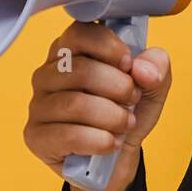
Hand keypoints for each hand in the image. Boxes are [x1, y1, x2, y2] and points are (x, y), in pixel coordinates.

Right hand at [23, 20, 172, 190]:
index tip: (129, 65)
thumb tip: (143, 69)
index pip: (79, 32)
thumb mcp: (151, 86)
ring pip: (75, 104)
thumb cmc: (125, 113)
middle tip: (133, 100)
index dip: (109, 47)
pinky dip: (99, 140)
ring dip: (112, 116)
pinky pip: (68, 135)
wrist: (116, 158)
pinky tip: (111, 143)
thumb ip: (156, 66)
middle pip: (79, 70)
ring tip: (126, 123)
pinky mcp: (35, 136)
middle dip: (118, 87)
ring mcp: (38, 105)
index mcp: (71, 51)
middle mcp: (47, 73)